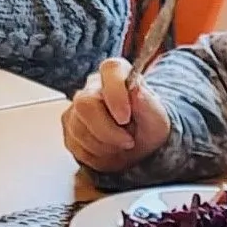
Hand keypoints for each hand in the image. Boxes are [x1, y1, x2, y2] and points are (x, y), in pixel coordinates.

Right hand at [61, 58, 171, 173]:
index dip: (115, 94)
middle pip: (85, 104)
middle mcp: (92, 87)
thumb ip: (148, 104)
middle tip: (128, 142)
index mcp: (117, 74)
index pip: (110, 70)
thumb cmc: (147, 126)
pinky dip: (96, 156)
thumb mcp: (156, 118)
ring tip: (121, 146)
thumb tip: (136, 90)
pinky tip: (109, 151)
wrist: (139, 143)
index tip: (125, 118)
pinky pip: (76, 146)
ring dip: (105, 147)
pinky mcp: (69, 129)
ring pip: (79, 130)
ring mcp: (76, 108)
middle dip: (108, 132)